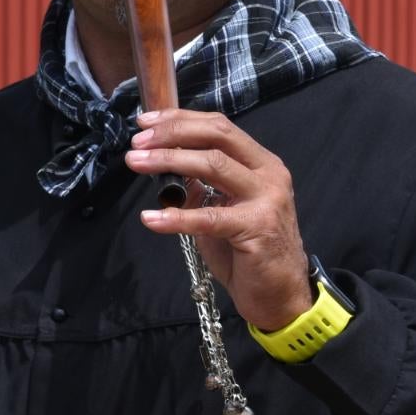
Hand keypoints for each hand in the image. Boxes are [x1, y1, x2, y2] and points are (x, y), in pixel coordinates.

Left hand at [125, 108, 313, 333]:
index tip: (146, 122)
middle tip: (138, 141)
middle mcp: (268, 174)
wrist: (279, 294)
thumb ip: (202, 186)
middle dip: (173, 133)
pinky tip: (151, 217)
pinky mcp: (257, 228)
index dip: (181, 120)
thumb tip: (166, 166)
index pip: (220, 128)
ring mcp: (266, 199)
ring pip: (213, 165)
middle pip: (217, 137)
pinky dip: (175, 217)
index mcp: (261, 164)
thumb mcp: (224, 209)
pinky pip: (208, 217)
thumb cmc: (249, 251)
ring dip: (169, 161)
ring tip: (137, 163)